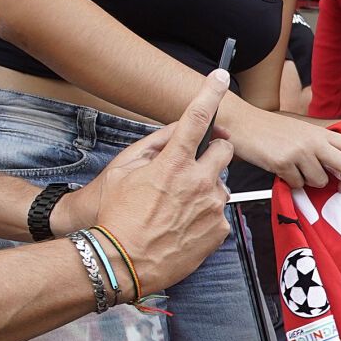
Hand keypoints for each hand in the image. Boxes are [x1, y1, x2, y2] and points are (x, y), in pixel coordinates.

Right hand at [100, 71, 235, 291]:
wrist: (121, 263)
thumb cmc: (115, 215)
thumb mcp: (123, 169)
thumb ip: (154, 143)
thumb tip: (176, 128)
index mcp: (173, 163)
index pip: (196, 118)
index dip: (210, 93)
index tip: (220, 77)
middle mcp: (198, 181)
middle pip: (225, 150)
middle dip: (214, 152)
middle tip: (194, 165)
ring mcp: (212, 207)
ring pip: (221, 185)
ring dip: (206, 189)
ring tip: (178, 208)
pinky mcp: (219, 231)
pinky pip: (220, 213)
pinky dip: (206, 217)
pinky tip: (183, 227)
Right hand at [232, 107, 340, 187]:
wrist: (244, 124)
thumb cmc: (271, 129)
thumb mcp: (302, 131)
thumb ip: (320, 144)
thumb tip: (336, 166)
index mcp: (320, 133)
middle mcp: (314, 142)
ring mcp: (299, 153)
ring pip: (320, 181)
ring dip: (311, 182)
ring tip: (298, 172)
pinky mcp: (283, 163)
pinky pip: (297, 184)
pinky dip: (291, 183)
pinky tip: (283, 171)